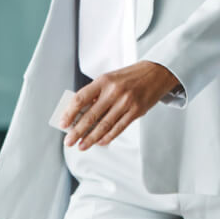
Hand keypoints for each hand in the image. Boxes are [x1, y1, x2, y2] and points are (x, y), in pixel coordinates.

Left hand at [62, 61, 178, 150]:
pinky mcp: (136, 111)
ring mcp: (126, 102)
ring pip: (104, 125)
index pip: (81, 98)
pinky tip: (100, 142)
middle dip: (78, 131)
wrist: (156, 73)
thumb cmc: (130, 77)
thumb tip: (80, 113)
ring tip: (82, 145)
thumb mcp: (110, 78)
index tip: (63, 123)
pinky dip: (108, 137)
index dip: (70, 112)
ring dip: (91, 138)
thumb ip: (96, 93)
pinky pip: (119, 128)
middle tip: (69, 141)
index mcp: (104, 80)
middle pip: (91, 115)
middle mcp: (114, 91)